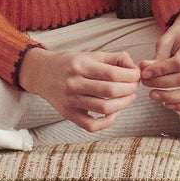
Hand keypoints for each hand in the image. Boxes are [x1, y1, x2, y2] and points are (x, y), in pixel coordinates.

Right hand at [18, 46, 140, 131]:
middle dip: (130, 89)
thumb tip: (135, 67)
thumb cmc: (71, 64)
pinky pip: (92, 125)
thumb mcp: (91, 55)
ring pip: (104, 108)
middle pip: (110, 90)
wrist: (43, 74)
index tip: (136, 76)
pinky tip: (115, 112)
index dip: (131, 76)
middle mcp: (74, 83)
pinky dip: (108, 121)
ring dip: (123, 104)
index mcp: (81, 65)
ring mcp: (70, 101)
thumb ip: (115, 58)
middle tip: (134, 87)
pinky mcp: (68, 114)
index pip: (113, 73)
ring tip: (129, 98)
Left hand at [139, 10, 179, 113]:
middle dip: (163, 85)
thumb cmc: (178, 37)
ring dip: (172, 98)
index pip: (179, 63)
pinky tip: (168, 104)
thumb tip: (144, 70)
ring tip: (154, 95)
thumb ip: (157, 58)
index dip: (160, 71)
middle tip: (146, 84)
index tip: (144, 73)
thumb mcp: (165, 41)